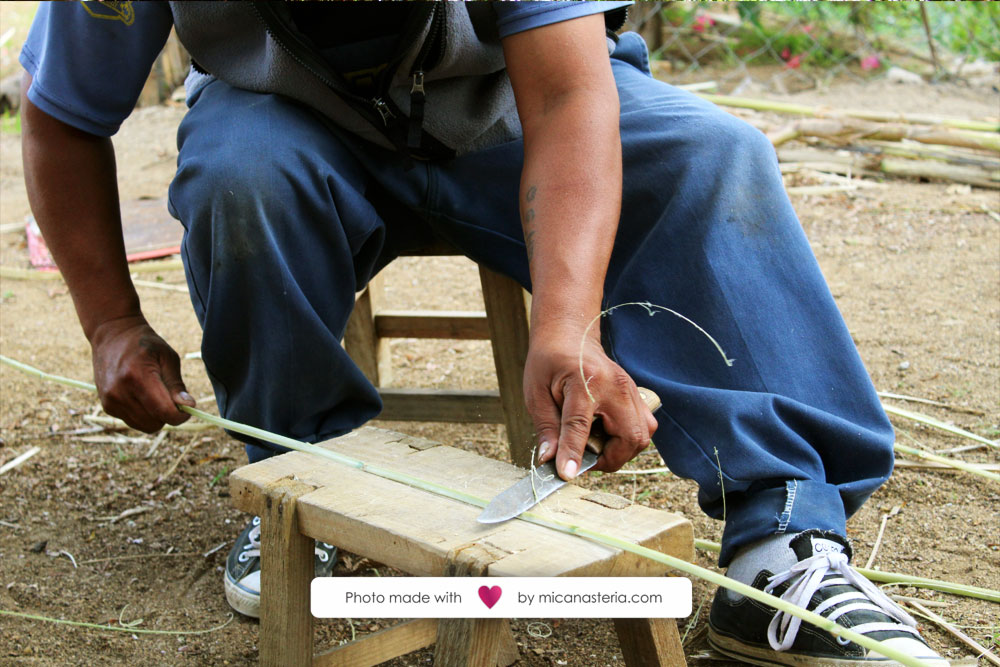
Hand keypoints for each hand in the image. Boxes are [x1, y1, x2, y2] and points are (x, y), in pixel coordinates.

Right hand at [89, 315, 194, 432]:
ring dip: (156, 417)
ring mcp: (110, 400)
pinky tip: (143, 396)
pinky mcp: (107, 406)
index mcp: (138, 377)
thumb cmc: (145, 344)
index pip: (164, 411)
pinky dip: (144, 414)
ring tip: (157, 395)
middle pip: (155, 423)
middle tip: (173, 398)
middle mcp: (120, 392)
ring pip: (145, 426)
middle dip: (169, 415)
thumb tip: (189, 405)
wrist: (112, 335)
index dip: (181, 415)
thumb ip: (177, 384)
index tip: (188, 408)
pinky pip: (133, 421)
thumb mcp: (168, 357)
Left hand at [523, 324, 657, 479]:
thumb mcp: (537, 394)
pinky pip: (643, 427)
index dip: (573, 454)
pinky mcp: (636, 395)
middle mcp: (617, 387)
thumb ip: (546, 428)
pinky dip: (626, 439)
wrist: (570, 335)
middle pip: (630, 437)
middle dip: (609, 459)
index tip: (567, 475)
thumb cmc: (550, 362)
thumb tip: (550, 460)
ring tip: (594, 445)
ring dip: (620, 450)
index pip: (581, 427)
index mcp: (586, 382)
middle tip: (584, 459)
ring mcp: (631, 390)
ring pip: (642, 435)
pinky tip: (604, 434)